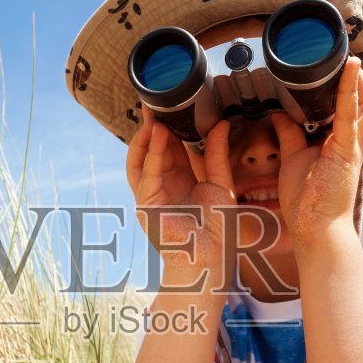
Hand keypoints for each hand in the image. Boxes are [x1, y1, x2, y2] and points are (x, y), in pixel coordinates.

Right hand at [125, 111, 234, 290]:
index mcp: (180, 182)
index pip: (170, 148)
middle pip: (152, 150)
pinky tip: (157, 134)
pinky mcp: (147, 205)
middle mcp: (162, 187)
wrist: (210, 261)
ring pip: (141, 159)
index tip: (175, 106)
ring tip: (153, 114)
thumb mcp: (221, 185)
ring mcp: (151, 196)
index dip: (171, 127)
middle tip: (157, 101)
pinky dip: (150, 152)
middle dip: (153, 125)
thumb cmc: (216, 232)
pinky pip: (145, 173)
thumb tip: (220, 124)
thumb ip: (218, 155)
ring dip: (145, 135)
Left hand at [270, 58, 362, 247]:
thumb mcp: (293, 158)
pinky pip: (351, 114)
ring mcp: (353, 145)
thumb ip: (289, 134)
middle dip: (357, 78)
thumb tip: (278, 114)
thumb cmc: (307, 200)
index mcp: (341, 143)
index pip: (351, 107)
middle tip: (347, 53)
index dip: (348, 86)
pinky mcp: (347, 150)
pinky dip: (350, 89)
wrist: (314, 228)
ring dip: (358, 78)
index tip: (339, 64)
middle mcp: (352, 141)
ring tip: (350, 55)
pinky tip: (350, 68)